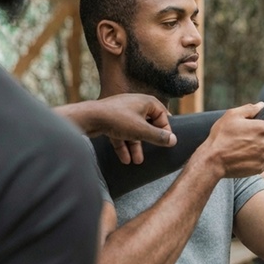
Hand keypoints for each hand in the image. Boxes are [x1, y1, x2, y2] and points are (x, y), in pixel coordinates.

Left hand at [57, 94, 175, 163]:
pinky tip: (125, 160)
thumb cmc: (118, 119)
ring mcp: (122, 112)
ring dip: (135, 146)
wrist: (89, 117)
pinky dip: (123, 145)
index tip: (166, 143)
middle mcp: (135, 104)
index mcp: (146, 102)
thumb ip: (158, 137)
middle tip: (153, 153)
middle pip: (147, 124)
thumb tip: (174, 140)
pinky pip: (121, 133)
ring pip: (133, 131)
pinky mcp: (111, 120)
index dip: (165, 130)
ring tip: (137, 161)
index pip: (163, 116)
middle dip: (148, 141)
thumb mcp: (142, 130)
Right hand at [197, 102, 263, 178]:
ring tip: (246, 145)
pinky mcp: (260, 168)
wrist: (213, 161)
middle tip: (255, 135)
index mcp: (263, 129)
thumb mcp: (232, 116)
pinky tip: (245, 155)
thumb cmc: (221, 137)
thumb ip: (250, 109)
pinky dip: (258, 158)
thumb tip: (262, 105)